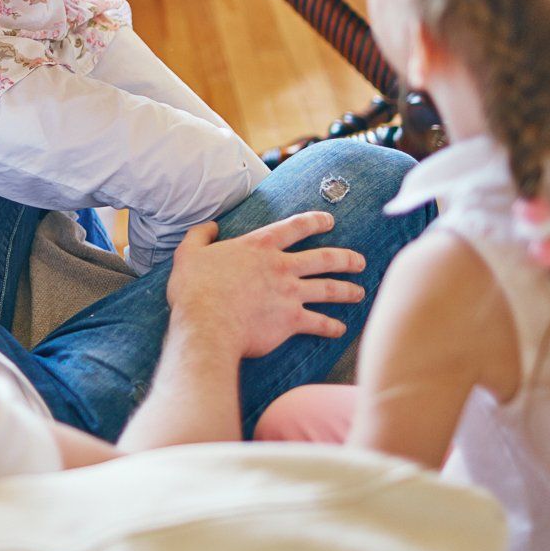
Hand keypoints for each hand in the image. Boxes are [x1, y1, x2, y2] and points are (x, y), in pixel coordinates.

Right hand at [166, 212, 366, 358]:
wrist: (207, 325)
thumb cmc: (195, 289)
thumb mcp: (189, 253)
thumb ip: (200, 235)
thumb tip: (210, 227)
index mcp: (259, 246)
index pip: (295, 227)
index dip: (315, 221)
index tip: (330, 221)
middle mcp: (281, 266)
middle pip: (324, 258)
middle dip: (345, 258)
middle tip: (359, 261)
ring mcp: (290, 294)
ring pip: (328, 289)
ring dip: (348, 290)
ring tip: (360, 292)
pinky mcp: (292, 321)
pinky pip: (319, 323)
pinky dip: (332, 327)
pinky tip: (340, 329)